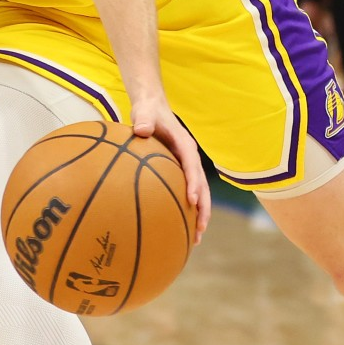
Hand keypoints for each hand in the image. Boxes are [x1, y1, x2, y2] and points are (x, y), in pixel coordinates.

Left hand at [129, 89, 209, 243]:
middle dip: (203, 208)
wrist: (152, 106)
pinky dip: (186, 209)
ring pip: (198, 193)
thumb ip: (143, 119)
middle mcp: (189, 157)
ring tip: (196, 238)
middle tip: (200, 230)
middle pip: (202, 185)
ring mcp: (186, 165)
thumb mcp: (144, 112)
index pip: (192, 165)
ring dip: (199, 214)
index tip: (192, 200)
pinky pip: (185, 191)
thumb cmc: (147, 111)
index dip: (193, 183)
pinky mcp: (179, 171)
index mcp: (184, 144)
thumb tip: (140, 130)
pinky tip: (179, 227)